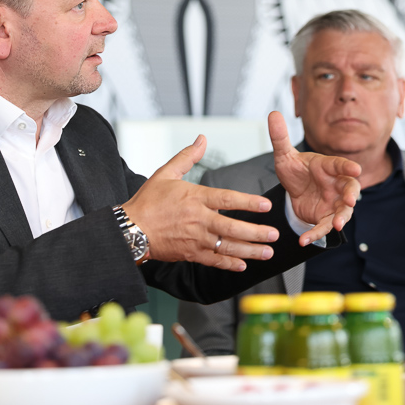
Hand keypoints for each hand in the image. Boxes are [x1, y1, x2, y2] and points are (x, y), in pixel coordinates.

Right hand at [122, 136, 280, 271]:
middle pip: (232, 226)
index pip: (227, 199)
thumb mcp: (165, 173)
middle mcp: (197, 219)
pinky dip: (229, 264)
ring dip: (249, 250)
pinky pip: (213, 260)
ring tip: (267, 252)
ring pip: (226, 246)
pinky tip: (243, 265)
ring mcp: (194, 239)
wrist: (130, 229)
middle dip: (256, 232)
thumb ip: (187, 157)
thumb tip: (201, 139)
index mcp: (194, 198)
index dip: (248, 202)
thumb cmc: (147, 201)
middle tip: (274, 234)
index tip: (266, 205)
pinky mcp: (189, 254)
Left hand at [268, 111, 361, 244]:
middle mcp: (335, 184)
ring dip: (342, 218)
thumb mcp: (284, 156)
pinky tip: (304, 240)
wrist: (293, 190)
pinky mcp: (325, 217)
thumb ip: (280, 137)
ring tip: (336, 226)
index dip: (348, 167)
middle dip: (352, 195)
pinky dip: (316, 234)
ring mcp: (333, 202)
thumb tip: (272, 114)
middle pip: (350, 188)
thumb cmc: (295, 170)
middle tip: (351, 201)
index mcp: (328, 166)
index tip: (356, 170)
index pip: (340, 164)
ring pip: (343, 211)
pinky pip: (324, 227)